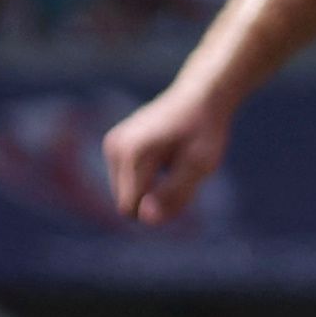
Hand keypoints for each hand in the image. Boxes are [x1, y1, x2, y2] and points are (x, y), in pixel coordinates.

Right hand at [100, 78, 232, 225]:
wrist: (200, 96)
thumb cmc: (204, 130)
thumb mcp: (200, 166)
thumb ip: (174, 195)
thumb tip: (146, 220)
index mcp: (133, 153)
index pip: (132, 208)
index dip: (159, 209)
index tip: (183, 189)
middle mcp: (115, 147)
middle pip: (128, 203)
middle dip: (155, 199)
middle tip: (183, 174)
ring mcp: (111, 146)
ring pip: (127, 195)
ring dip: (153, 189)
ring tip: (174, 163)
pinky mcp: (114, 147)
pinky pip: (128, 182)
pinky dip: (148, 179)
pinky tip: (166, 157)